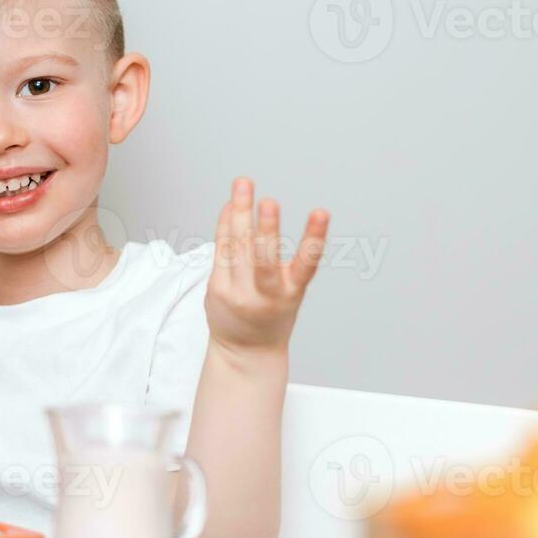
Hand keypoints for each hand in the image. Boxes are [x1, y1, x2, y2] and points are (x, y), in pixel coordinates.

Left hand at [205, 177, 327, 353]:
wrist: (245, 351)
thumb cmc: (271, 314)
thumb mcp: (287, 291)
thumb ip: (279, 260)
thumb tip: (263, 214)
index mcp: (291, 293)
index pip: (307, 264)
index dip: (314, 237)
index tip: (321, 212)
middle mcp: (265, 295)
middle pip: (263, 258)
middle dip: (265, 227)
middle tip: (268, 200)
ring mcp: (239, 293)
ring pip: (237, 249)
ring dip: (239, 214)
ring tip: (243, 186)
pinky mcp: (217, 290)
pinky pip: (220, 251)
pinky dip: (225, 226)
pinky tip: (230, 206)